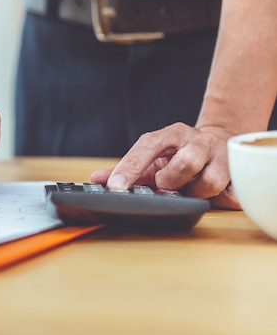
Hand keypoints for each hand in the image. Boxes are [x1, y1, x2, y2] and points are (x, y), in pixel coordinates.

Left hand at [90, 122, 239, 209]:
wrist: (216, 143)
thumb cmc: (177, 155)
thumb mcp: (150, 158)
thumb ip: (124, 169)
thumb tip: (95, 179)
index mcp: (172, 134)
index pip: (148, 145)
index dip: (130, 167)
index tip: (115, 187)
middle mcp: (198, 140)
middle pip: (186, 162)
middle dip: (170, 180)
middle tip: (165, 186)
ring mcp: (222, 155)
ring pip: (209, 181)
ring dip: (194, 192)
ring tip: (188, 189)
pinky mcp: (240, 173)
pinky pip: (231, 195)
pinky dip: (220, 200)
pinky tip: (213, 196)